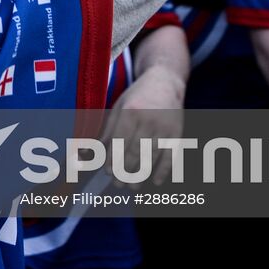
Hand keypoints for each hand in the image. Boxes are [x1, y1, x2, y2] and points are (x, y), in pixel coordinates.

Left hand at [102, 67, 185, 185]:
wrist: (165, 81)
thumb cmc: (137, 96)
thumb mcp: (118, 107)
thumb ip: (107, 130)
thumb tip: (90, 152)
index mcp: (131, 111)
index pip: (120, 141)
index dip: (112, 158)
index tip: (107, 171)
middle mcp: (149, 119)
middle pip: (135, 151)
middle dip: (125, 170)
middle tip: (118, 183)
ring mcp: (165, 127)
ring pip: (151, 156)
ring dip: (141, 175)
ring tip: (132, 187)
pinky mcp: (178, 133)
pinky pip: (171, 156)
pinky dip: (163, 170)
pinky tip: (155, 182)